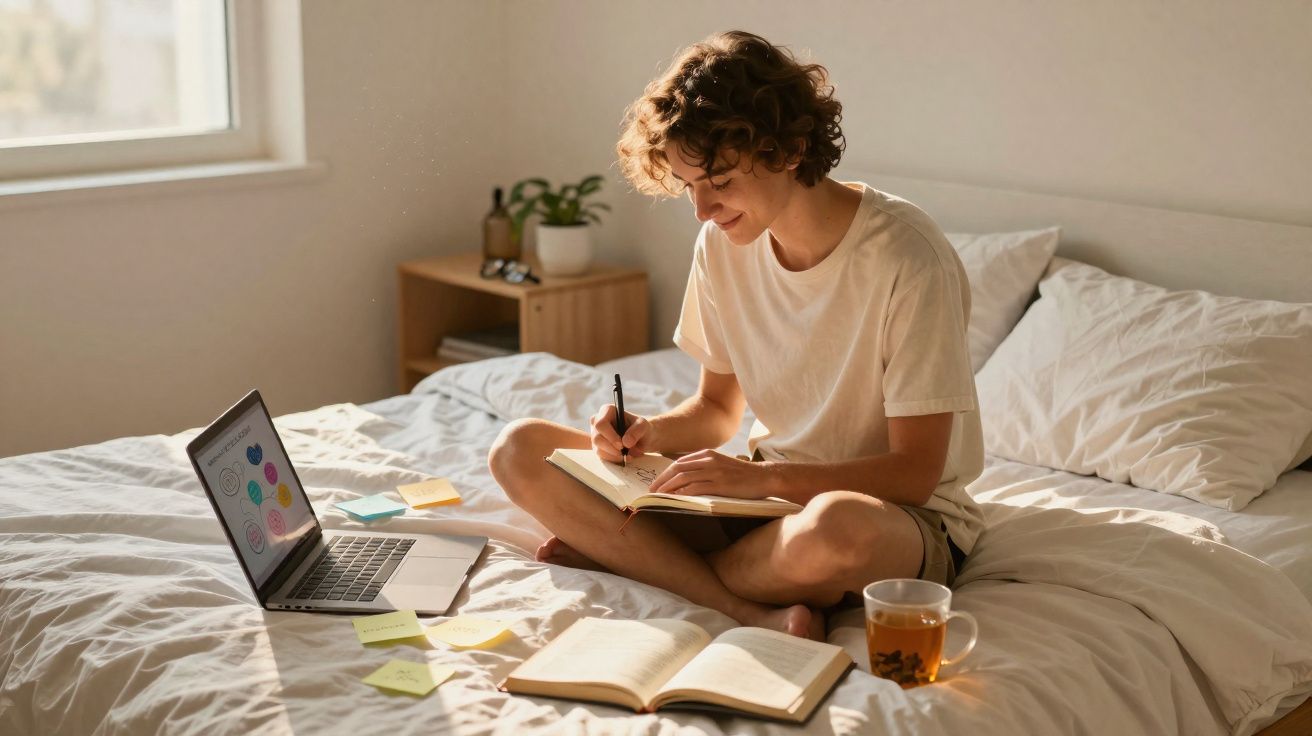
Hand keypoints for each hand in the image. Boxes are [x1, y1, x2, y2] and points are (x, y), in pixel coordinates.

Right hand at [590, 404, 654, 462]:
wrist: (642, 439)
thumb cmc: (641, 428)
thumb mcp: (644, 426)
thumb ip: (636, 431)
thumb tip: (626, 442)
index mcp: (607, 411)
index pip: (601, 424)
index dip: (610, 436)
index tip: (621, 445)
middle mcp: (598, 421)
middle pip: (597, 438)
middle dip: (611, 448)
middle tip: (624, 452)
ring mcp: (596, 435)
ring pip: (598, 449)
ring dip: (613, 455)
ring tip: (627, 455)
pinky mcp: (598, 446)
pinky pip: (601, 456)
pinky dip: (613, 459)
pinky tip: (623, 457)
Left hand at [647, 449, 777, 498]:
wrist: (764, 476)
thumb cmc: (742, 474)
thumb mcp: (721, 464)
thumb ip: (705, 467)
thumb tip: (686, 477)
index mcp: (707, 454)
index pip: (679, 462)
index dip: (665, 473)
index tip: (656, 482)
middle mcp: (708, 460)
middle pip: (677, 468)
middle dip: (661, 480)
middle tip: (651, 490)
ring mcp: (714, 472)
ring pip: (683, 478)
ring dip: (668, 487)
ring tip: (658, 496)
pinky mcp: (720, 484)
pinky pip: (696, 488)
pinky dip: (682, 493)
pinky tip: (675, 499)